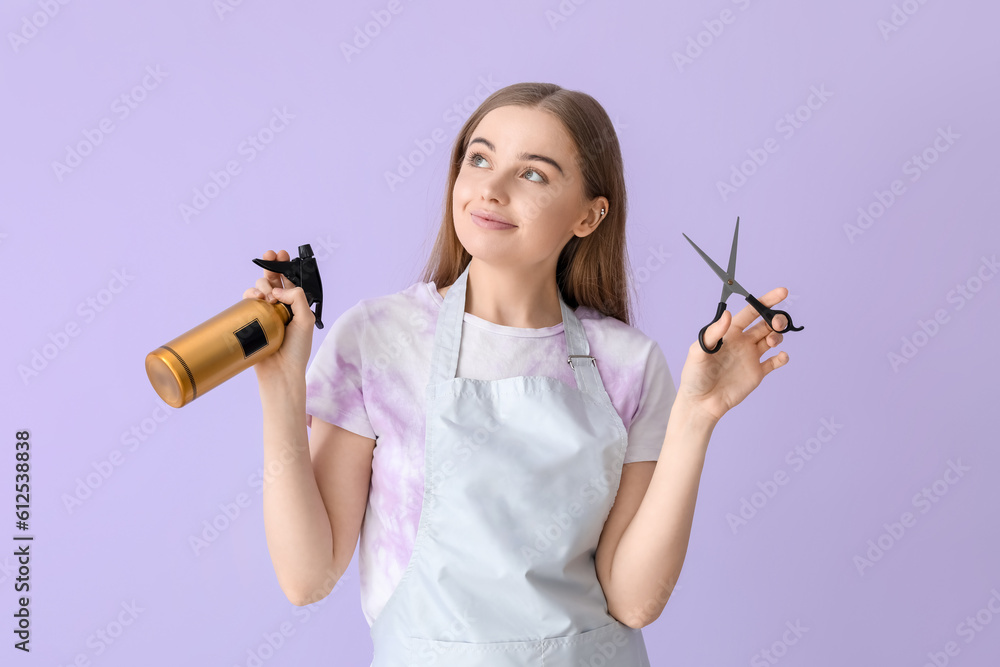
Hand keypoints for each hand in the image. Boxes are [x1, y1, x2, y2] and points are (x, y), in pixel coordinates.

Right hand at [241, 249, 315, 386]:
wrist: (280, 371)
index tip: (281, 254)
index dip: (284, 265)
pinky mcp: (252, 319)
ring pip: (260, 288)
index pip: (290, 280)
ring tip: (266, 295)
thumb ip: (297, 298)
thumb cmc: (297, 349)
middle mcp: (281, 306)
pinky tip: (255, 298)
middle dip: (271, 267)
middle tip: (269, 260)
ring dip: (261, 284)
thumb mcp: (305, 320)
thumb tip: (278, 289)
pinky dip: (249, 295)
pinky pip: (248, 301)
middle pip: (273, 280)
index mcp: (296, 305)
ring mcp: (266, 312)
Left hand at [676, 287, 791, 423]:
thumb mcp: (698, 352)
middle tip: (777, 322)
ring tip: (772, 341)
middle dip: (776, 319)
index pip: (751, 312)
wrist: (701, 403)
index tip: (782, 292)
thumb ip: (713, 333)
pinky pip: (774, 362)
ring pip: (772, 339)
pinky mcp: (757, 373)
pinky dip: (782, 358)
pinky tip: (781, 356)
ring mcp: (751, 357)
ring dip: (778, 336)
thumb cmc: (694, 376)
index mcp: (730, 333)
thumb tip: (728, 315)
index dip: (766, 301)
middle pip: (765, 324)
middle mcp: (742, 342)